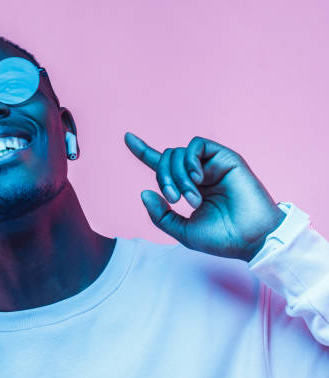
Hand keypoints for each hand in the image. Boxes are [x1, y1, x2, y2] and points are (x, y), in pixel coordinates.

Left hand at [124, 133, 285, 261]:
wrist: (251, 240)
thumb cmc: (221, 238)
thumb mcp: (182, 230)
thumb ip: (160, 214)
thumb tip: (144, 192)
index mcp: (188, 188)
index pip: (162, 166)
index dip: (143, 151)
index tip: (127, 137)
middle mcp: (198, 174)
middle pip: (165, 160)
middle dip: (163, 178)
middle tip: (175, 199)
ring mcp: (211, 165)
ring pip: (177, 153)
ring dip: (177, 176)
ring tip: (191, 198)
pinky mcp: (225, 158)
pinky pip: (196, 145)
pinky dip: (189, 161)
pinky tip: (198, 179)